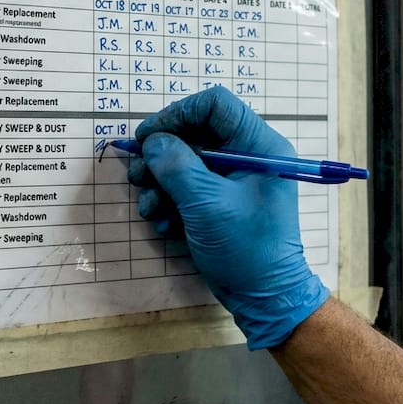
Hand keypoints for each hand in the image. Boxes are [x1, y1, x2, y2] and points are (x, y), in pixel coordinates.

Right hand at [127, 87, 327, 348]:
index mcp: (258, 145)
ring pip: (184, 162)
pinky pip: (185, 187)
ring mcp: (231, 180)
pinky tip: (165, 225)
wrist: (263, 298)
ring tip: (151, 208)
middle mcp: (246, 156)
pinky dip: (169, 202)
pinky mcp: (218, 202)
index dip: (177, 114)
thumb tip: (152, 142)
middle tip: (138, 176)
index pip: (215, 105)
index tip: (149, 137)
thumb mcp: (207, 204)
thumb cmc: (247, 248)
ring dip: (159, 183)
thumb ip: (176, 167)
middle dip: (161, 156)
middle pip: (193, 133)